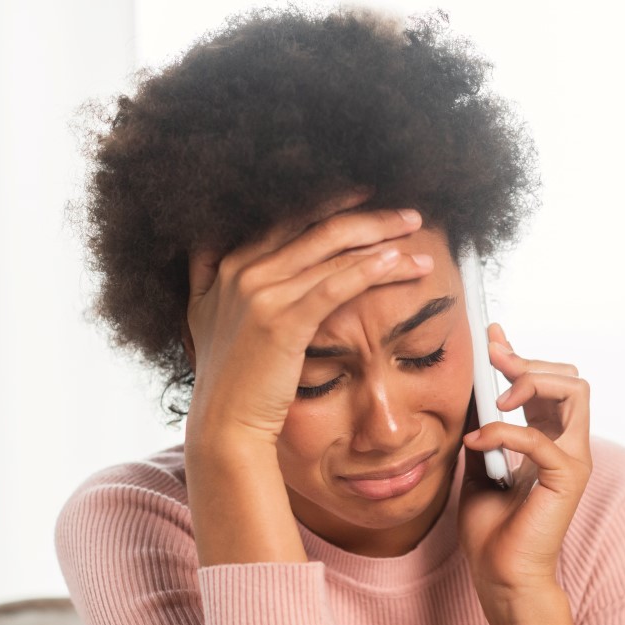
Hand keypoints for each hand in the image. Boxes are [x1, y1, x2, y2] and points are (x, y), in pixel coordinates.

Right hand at [182, 187, 435, 453]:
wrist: (225, 426)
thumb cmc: (232, 381)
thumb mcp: (207, 319)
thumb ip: (212, 281)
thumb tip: (212, 254)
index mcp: (227, 264)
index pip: (289, 219)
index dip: (332, 204)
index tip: (367, 198)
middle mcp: (241, 269)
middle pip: (316, 225)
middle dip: (369, 215)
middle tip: (408, 214)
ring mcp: (259, 292)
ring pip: (333, 250)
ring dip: (383, 239)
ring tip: (417, 237)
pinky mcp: (282, 320)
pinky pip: (337, 284)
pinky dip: (373, 269)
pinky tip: (402, 263)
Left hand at [457, 322, 591, 597]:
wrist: (499, 576)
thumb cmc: (491, 529)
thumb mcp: (476, 462)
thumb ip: (480, 425)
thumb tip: (467, 387)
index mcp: (548, 438)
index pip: (546, 381)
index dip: (519, 354)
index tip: (490, 336)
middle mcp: (567, 444)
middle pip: (569, 376)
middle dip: (528, 361)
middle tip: (493, 359)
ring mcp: (572, 459)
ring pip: (574, 390)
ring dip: (532, 382)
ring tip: (497, 400)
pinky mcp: (567, 478)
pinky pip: (540, 437)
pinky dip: (504, 432)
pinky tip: (477, 443)